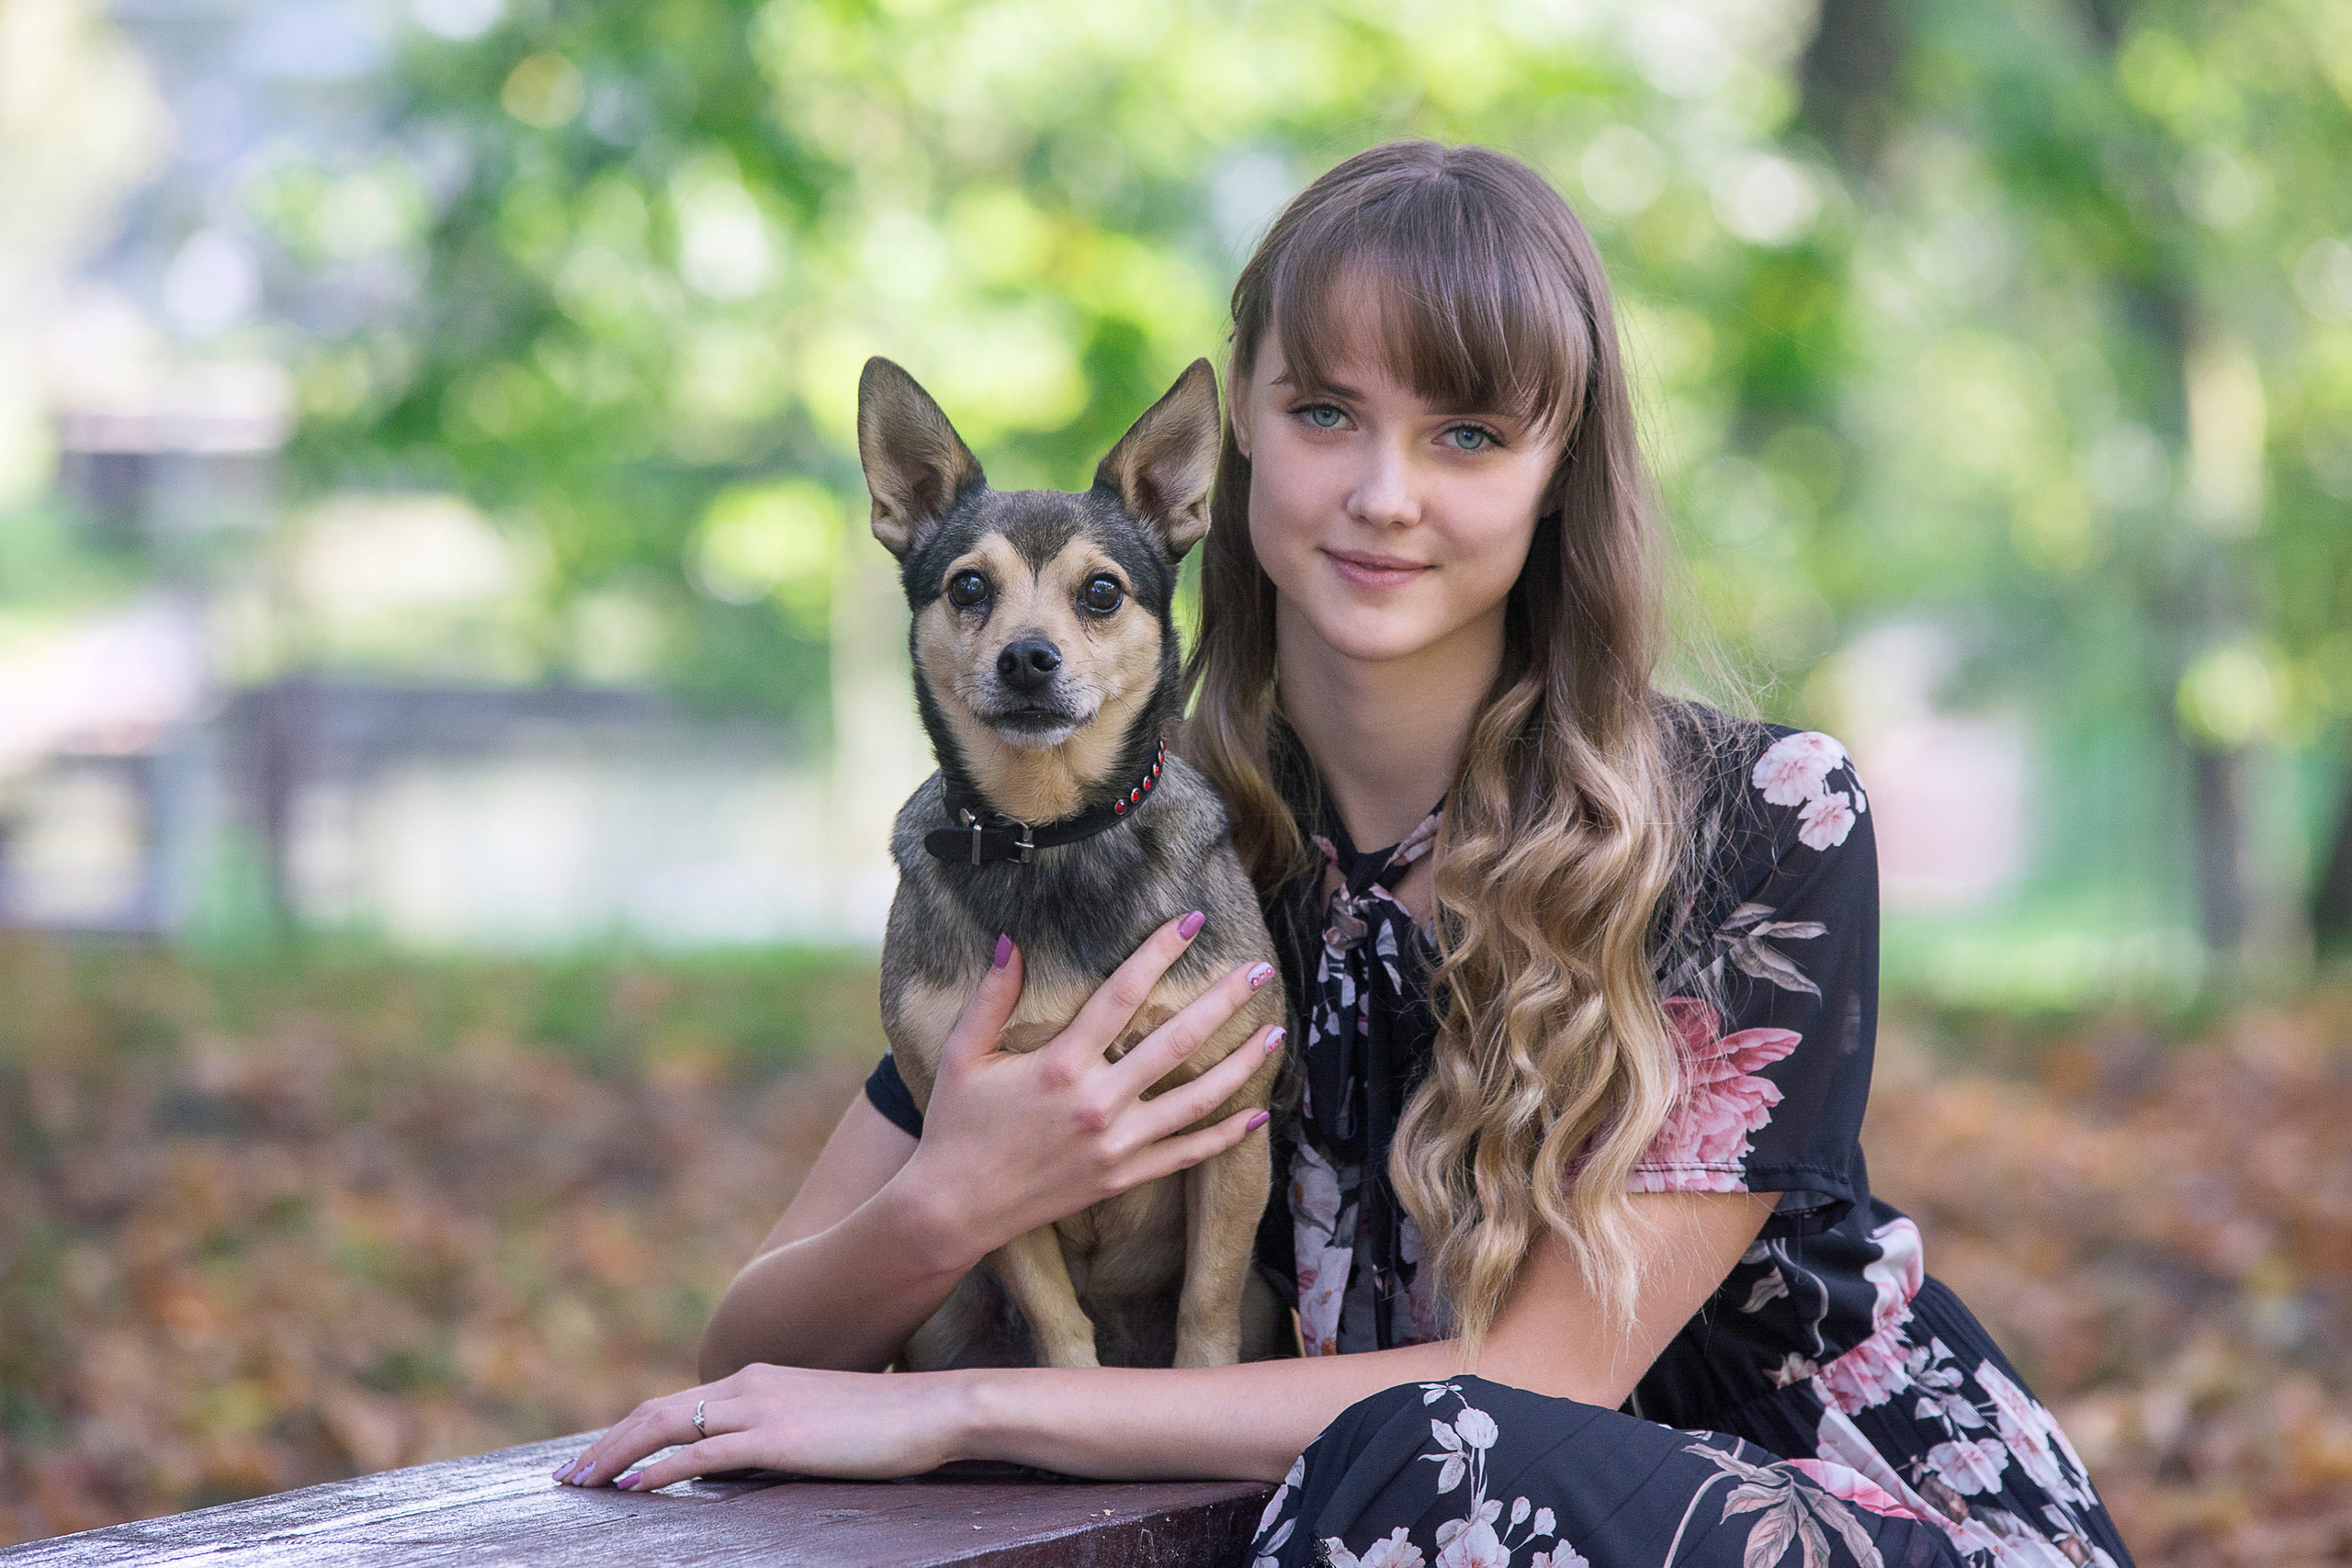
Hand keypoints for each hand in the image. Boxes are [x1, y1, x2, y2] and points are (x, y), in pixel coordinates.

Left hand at [555, 1364, 968, 1489]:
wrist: (936, 1408)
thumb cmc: (890, 1421)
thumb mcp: (823, 1419)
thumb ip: (783, 1429)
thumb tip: (753, 1459)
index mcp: (760, 1379)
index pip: (678, 1403)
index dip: (631, 1430)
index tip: (599, 1458)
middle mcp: (750, 1384)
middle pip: (657, 1409)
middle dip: (606, 1443)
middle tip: (566, 1476)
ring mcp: (761, 1408)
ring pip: (666, 1426)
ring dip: (615, 1455)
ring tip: (579, 1483)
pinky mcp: (776, 1438)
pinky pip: (700, 1454)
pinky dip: (658, 1470)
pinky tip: (631, 1488)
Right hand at [897, 912, 1282, 1267]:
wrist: (953, 1210)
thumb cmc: (955, 1127)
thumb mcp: (961, 1055)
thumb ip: (991, 997)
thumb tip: (1011, 940)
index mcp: (1060, 1064)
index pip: (1123, 993)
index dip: (1159, 952)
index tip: (1191, 921)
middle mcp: (1097, 1102)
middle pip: (1177, 1041)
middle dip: (1223, 1001)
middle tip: (1258, 970)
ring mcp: (1116, 1144)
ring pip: (1197, 1099)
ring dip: (1242, 1064)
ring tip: (1275, 1033)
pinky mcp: (1122, 1177)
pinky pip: (1186, 1155)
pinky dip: (1225, 1136)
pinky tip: (1257, 1115)